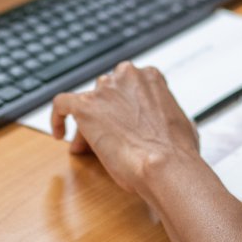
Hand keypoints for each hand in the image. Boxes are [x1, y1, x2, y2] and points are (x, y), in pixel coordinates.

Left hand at [50, 62, 201, 202]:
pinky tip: (59, 134)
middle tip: (105, 141)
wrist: (165, 165)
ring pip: (87, 103)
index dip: (122, 109)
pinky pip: (61, 104)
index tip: (121, 126)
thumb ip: (170, 117)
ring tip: (89, 150)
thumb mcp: (184, 125)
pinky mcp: (85, 106)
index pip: (127, 88)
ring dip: (86, 125)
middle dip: (104, 117)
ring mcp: (105, 89)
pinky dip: (57, 117)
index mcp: (150, 77)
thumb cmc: (178, 152)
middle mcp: (126, 76)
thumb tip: (172, 126)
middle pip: (105, 94)